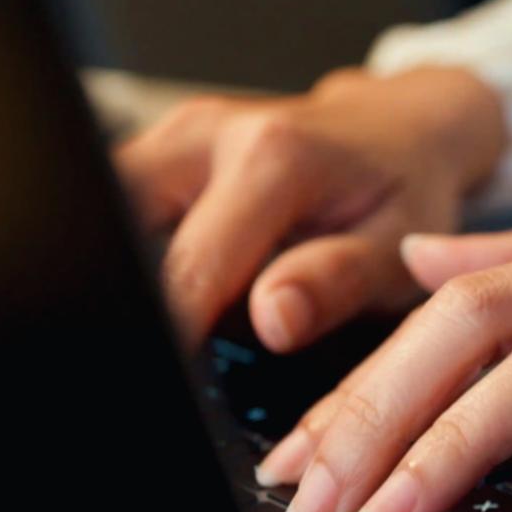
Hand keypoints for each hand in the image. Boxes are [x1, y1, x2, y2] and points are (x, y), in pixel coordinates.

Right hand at [114, 65, 506, 350]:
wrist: (405, 127)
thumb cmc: (406, 192)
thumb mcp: (396, 248)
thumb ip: (337, 282)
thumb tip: (273, 320)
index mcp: (274, 158)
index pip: (189, 268)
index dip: (168, 336)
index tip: (165, 384)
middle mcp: (213, 134)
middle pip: (118, 223)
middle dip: (125, 295)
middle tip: (153, 352)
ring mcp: (180, 132)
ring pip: (106, 206)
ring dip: (121, 266)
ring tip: (157, 320)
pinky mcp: (165, 144)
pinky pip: (120, 199)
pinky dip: (130, 247)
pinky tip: (159, 286)